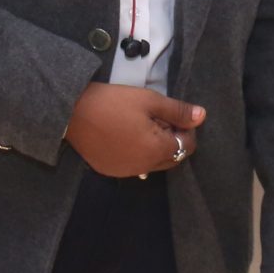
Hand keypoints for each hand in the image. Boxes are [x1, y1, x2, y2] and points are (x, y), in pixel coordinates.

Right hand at [63, 83, 202, 177]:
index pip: (187, 146)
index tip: (175, 114)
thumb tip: (202, 116)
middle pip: (172, 158)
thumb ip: (177, 111)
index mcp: (156, 150)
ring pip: (153, 163)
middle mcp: (143, 167)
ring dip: (155, 147)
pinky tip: (125, 135)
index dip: (187, 130)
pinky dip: (137, 153)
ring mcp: (125, 172)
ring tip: (141, 124)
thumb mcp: (149, 100)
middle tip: (158, 117)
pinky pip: (134, 165)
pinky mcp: (110, 171)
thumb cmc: (112, 102)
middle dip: (172, 139)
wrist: (71, 112)